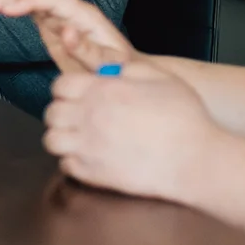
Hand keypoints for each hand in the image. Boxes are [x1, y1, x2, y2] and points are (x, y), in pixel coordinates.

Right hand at [0, 0, 135, 73]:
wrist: (126, 73)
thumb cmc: (120, 70)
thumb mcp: (108, 65)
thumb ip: (87, 50)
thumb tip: (66, 32)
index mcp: (85, 17)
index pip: (54, 0)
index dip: (29, 0)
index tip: (7, 8)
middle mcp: (71, 12)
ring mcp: (61, 17)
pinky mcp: (53, 25)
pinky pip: (30, 9)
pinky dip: (11, 3)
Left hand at [45, 60, 221, 202]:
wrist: (194, 160)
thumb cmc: (184, 118)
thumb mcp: (161, 77)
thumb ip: (129, 69)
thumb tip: (110, 71)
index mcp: (102, 90)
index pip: (60, 85)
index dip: (67, 88)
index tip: (79, 94)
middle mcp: (89, 117)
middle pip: (51, 112)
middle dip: (61, 111)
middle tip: (78, 116)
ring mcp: (88, 147)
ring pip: (51, 140)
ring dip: (62, 136)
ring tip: (79, 137)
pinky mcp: (94, 174)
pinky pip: (65, 165)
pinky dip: (72, 160)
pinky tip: (90, 156)